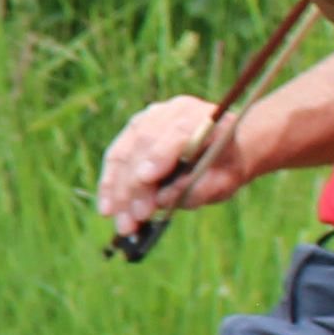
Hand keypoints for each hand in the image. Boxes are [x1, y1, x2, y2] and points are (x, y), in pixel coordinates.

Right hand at [95, 92, 237, 236]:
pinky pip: (115, 157)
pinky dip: (110, 184)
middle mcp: (176, 111)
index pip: (179, 131)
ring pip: (126, 152)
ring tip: (123, 223)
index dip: (160, 154)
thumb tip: (164, 198)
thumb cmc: (225, 169)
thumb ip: (202, 188)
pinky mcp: (133, 130)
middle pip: (145, 142)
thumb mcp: (225, 182)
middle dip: (136, 183)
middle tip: (136, 216)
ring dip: (120, 190)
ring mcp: (151, 117)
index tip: (146, 179)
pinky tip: (108, 208)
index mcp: (208, 118)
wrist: (223, 153)